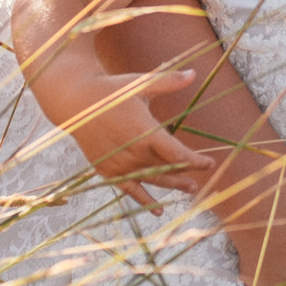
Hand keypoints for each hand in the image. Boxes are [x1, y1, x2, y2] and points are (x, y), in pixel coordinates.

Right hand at [48, 68, 218, 208]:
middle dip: (184, 174)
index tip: (209, 163)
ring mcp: (120, 164)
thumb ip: (169, 81)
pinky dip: (144, 200)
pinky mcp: (108, 171)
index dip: (194, 161)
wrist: (76, 103)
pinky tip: (158, 211)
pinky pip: (129, 190)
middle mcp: (133, 152)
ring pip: (152, 180)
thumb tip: (194, 74)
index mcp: (144, 131)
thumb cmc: (112, 91)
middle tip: (198, 181)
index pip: (176, 153)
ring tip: (189, 190)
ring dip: (171, 186)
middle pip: (166, 169)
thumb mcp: (141, 83)